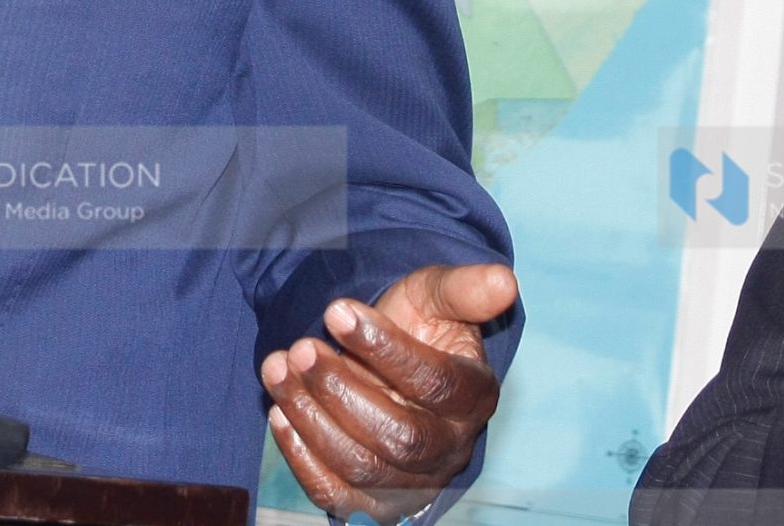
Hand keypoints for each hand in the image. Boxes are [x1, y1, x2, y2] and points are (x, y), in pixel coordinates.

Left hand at [261, 262, 515, 522]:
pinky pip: (338, 497)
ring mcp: (413, 481)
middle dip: (340, 390)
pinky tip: (280, 411)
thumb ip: (464, 289)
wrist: (389, 365)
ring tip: (278, 368)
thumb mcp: (436, 296)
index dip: (385, 349)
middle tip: (300, 347)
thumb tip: (505, 281)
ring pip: (363, 467)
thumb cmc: (417, 326)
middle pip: (399, 436)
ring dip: (310, 417)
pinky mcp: (375, 502)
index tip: (335, 310)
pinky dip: (302, 458)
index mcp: (474, 395)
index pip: (436, 384)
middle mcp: (450, 448)